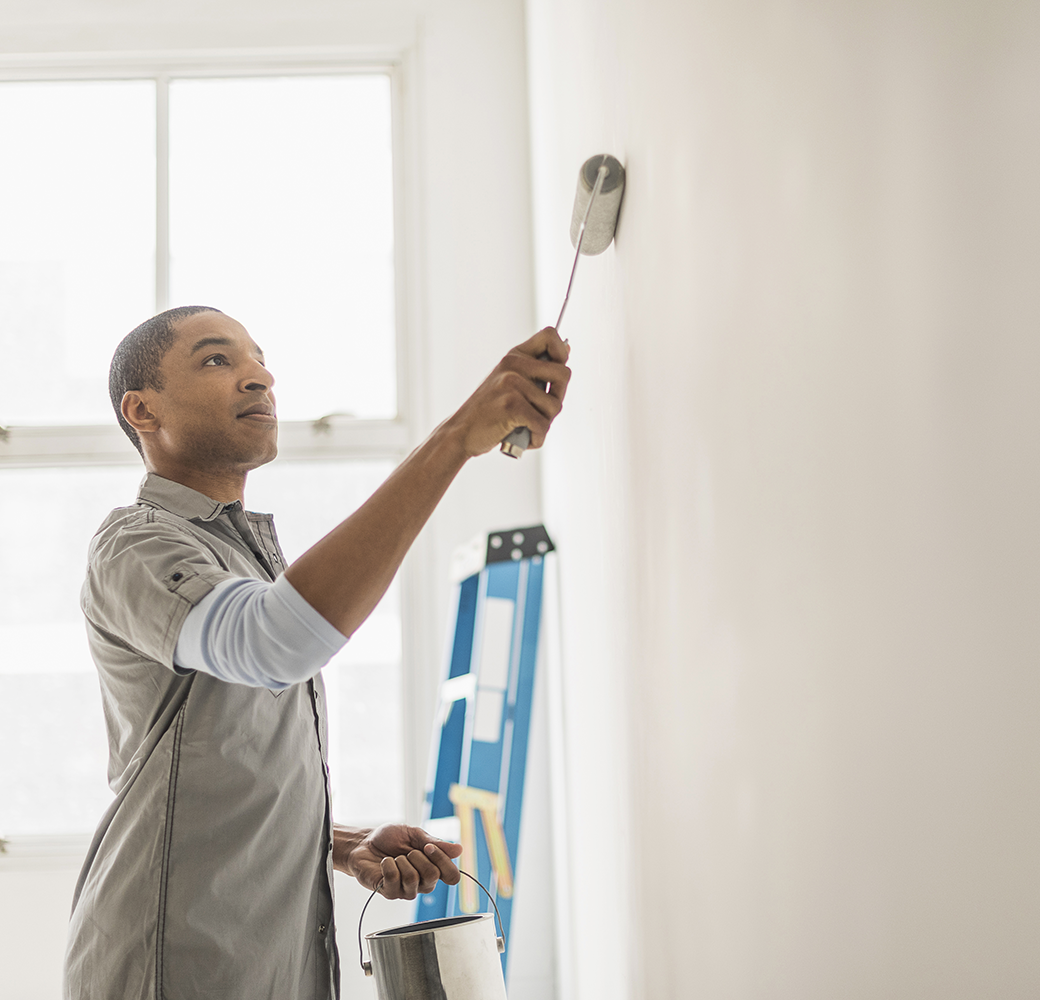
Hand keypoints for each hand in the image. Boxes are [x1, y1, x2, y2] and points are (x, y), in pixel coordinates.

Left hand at [335, 823, 462, 899]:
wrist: (364, 843)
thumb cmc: (390, 838)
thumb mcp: (414, 835)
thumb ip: (435, 843)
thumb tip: (459, 850)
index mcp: (433, 868)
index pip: (452, 876)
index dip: (443, 861)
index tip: (428, 846)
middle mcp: (422, 883)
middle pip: (433, 876)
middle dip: (419, 857)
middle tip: (408, 851)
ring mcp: (406, 890)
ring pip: (413, 879)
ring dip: (401, 861)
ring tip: (394, 857)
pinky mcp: (389, 892)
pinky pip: (394, 879)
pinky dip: (387, 864)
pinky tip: (384, 863)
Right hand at [444, 327, 570, 456]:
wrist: (461, 432)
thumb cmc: (488, 411)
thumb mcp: (508, 381)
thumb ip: (535, 368)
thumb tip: (566, 350)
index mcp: (515, 356)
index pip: (550, 335)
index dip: (562, 354)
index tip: (554, 376)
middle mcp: (514, 365)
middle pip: (564, 374)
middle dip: (557, 398)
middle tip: (540, 411)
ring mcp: (512, 384)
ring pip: (554, 406)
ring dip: (544, 424)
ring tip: (525, 427)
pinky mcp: (512, 405)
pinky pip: (542, 425)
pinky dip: (536, 438)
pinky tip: (523, 439)